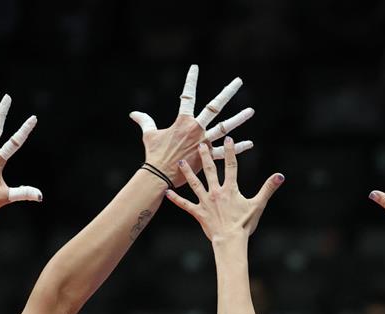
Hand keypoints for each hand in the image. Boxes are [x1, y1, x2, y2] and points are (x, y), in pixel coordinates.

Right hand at [130, 65, 254, 186]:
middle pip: (214, 106)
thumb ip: (145, 121)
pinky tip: (249, 143)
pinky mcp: (207, 157)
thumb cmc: (154, 154)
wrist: (159, 174)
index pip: (187, 95)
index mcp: (183, 121)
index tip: (195, 67)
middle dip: (227, 93)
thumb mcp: (149, 135)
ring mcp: (204, 142)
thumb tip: (133, 114)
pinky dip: (237, 148)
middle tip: (239, 82)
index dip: (191, 80)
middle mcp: (196, 128)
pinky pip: (224, 152)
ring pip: (225, 128)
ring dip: (239, 119)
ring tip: (251, 111)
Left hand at [166, 139, 283, 240]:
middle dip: (205, 156)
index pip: (231, 166)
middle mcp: (216, 192)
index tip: (227, 139)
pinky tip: (167, 192)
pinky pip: (185, 205)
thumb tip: (280, 176)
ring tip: (181, 161)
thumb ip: (268, 188)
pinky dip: (176, 199)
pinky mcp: (198, 213)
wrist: (230, 241)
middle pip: (209, 170)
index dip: (229, 152)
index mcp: (230, 189)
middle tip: (199, 143)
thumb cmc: (244, 224)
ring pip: (195, 183)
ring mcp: (205, 202)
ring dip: (187, 172)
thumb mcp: (258, 205)